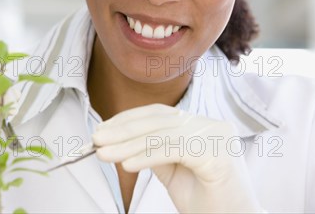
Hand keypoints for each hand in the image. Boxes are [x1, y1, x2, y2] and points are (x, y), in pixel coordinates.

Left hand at [92, 104, 262, 212]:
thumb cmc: (209, 201)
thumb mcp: (174, 171)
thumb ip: (154, 152)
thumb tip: (119, 140)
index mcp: (202, 125)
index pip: (159, 114)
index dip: (127, 119)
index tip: (102, 129)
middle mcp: (212, 125)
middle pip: (158, 121)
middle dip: (122, 130)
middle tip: (96, 139)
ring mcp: (217, 137)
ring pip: (162, 134)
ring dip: (127, 145)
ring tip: (104, 153)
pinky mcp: (217, 155)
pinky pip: (173, 150)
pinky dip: (146, 156)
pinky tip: (127, 164)